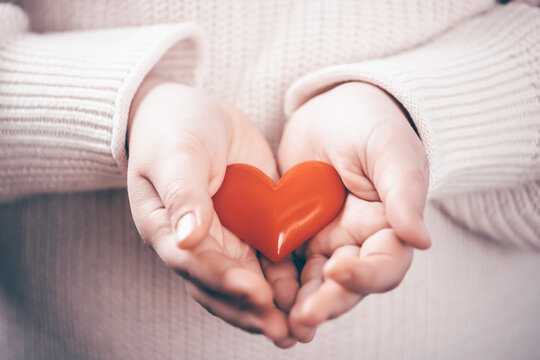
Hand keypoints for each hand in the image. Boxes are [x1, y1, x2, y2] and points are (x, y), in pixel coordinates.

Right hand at [126, 76, 297, 346]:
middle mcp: (198, 243)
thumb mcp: (173, 155)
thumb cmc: (171, 130)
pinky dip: (285, 279)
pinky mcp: (253, 224)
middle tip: (285, 332)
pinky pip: (268, 257)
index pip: (195, 264)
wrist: (192, 112)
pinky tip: (307, 294)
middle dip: (253, 311)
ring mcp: (227, 236)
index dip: (225, 282)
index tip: (257, 294)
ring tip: (299, 330)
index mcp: (170, 230)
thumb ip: (182, 195)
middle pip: (223, 286)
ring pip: (248, 280)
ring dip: (272, 306)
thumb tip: (188, 238)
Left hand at [278, 81, 429, 341]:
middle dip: (325, 304)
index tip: (338, 269)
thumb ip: (403, 191)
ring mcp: (324, 240)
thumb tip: (420, 240)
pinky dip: (273, 281)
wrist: (331, 109)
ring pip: (312, 282)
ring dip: (297, 304)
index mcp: (388, 227)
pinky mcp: (294, 233)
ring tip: (277, 320)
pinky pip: (283, 263)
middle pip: (345, 286)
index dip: (365, 276)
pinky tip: (256, 291)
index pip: (384, 266)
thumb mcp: (389, 149)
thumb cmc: (368, 123)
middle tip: (301, 320)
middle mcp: (357, 242)